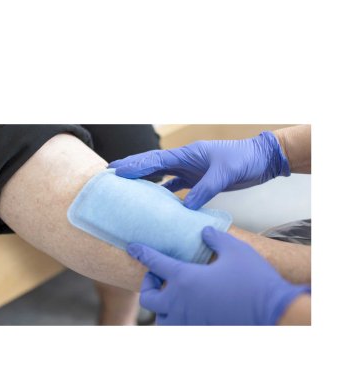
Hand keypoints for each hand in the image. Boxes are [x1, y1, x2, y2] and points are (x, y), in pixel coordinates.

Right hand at [109, 131, 289, 209]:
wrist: (260, 160)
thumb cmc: (243, 160)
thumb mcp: (224, 173)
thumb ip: (204, 189)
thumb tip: (185, 207)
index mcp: (188, 154)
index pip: (156, 160)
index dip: (136, 165)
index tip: (117, 170)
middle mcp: (185, 161)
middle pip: (153, 164)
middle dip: (132, 168)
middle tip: (111, 172)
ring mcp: (190, 170)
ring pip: (161, 175)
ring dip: (145, 180)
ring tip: (127, 186)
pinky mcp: (197, 179)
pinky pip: (175, 186)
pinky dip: (164, 192)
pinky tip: (155, 200)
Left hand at [127, 227, 309, 324]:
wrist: (274, 313)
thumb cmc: (254, 280)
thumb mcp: (235, 250)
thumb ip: (215, 238)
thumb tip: (204, 232)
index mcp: (185, 279)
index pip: (154, 262)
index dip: (142, 252)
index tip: (133, 247)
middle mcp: (180, 303)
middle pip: (148, 297)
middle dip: (148, 284)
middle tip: (158, 277)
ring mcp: (188, 321)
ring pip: (160, 319)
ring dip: (160, 307)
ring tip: (170, 298)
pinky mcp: (199, 332)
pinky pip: (177, 329)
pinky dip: (175, 320)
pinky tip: (186, 311)